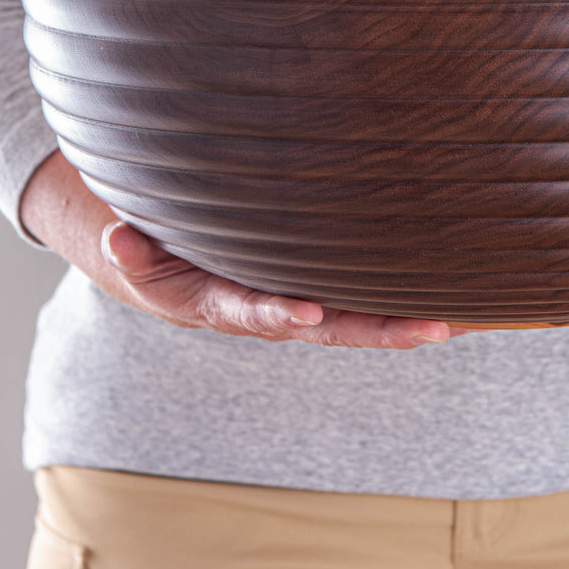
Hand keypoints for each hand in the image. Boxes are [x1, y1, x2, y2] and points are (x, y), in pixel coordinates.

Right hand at [21, 151, 469, 347]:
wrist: (182, 283)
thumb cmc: (167, 262)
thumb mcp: (142, 259)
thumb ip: (133, 251)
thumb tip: (117, 238)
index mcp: (230, 304)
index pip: (258, 310)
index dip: (278, 313)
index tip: (305, 313)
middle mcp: (276, 312)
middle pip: (332, 327)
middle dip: (379, 330)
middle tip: (429, 330)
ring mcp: (304, 304)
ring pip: (358, 320)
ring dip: (402, 323)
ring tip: (451, 322)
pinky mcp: (323, 292)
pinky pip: (364, 303)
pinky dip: (401, 308)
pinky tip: (447, 306)